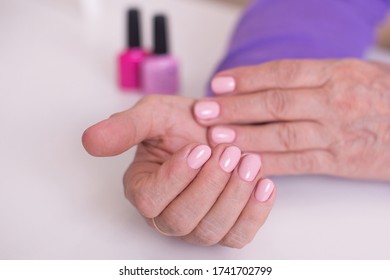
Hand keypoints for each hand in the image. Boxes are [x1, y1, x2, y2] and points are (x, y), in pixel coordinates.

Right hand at [82, 95, 275, 247]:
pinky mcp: (225, 229)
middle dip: (210, 185)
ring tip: (250, 162)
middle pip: (183, 219)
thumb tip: (89, 141)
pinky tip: (264, 184)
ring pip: (211, 230)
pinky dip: (255, 213)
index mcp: (143, 190)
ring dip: (234, 196)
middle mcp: (166, 215)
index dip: (176, 177)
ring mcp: (196, 226)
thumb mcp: (153, 115)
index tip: (198, 149)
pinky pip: (239, 236)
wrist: (214, 128)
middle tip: (229, 152)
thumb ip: (125, 128)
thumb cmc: (182, 124)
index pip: (151, 200)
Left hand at [194, 59, 389, 180]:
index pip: (283, 73)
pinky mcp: (338, 161)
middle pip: (276, 103)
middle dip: (236, 107)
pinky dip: (268, 163)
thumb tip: (263, 81)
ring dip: (246, 136)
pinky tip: (244, 162)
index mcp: (336, 73)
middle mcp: (334, 101)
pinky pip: (297, 162)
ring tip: (216, 137)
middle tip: (204, 111)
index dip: (247, 78)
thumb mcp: (351, 72)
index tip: (219, 84)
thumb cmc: (381, 95)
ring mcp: (336, 133)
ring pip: (283, 135)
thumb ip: (311, 76)